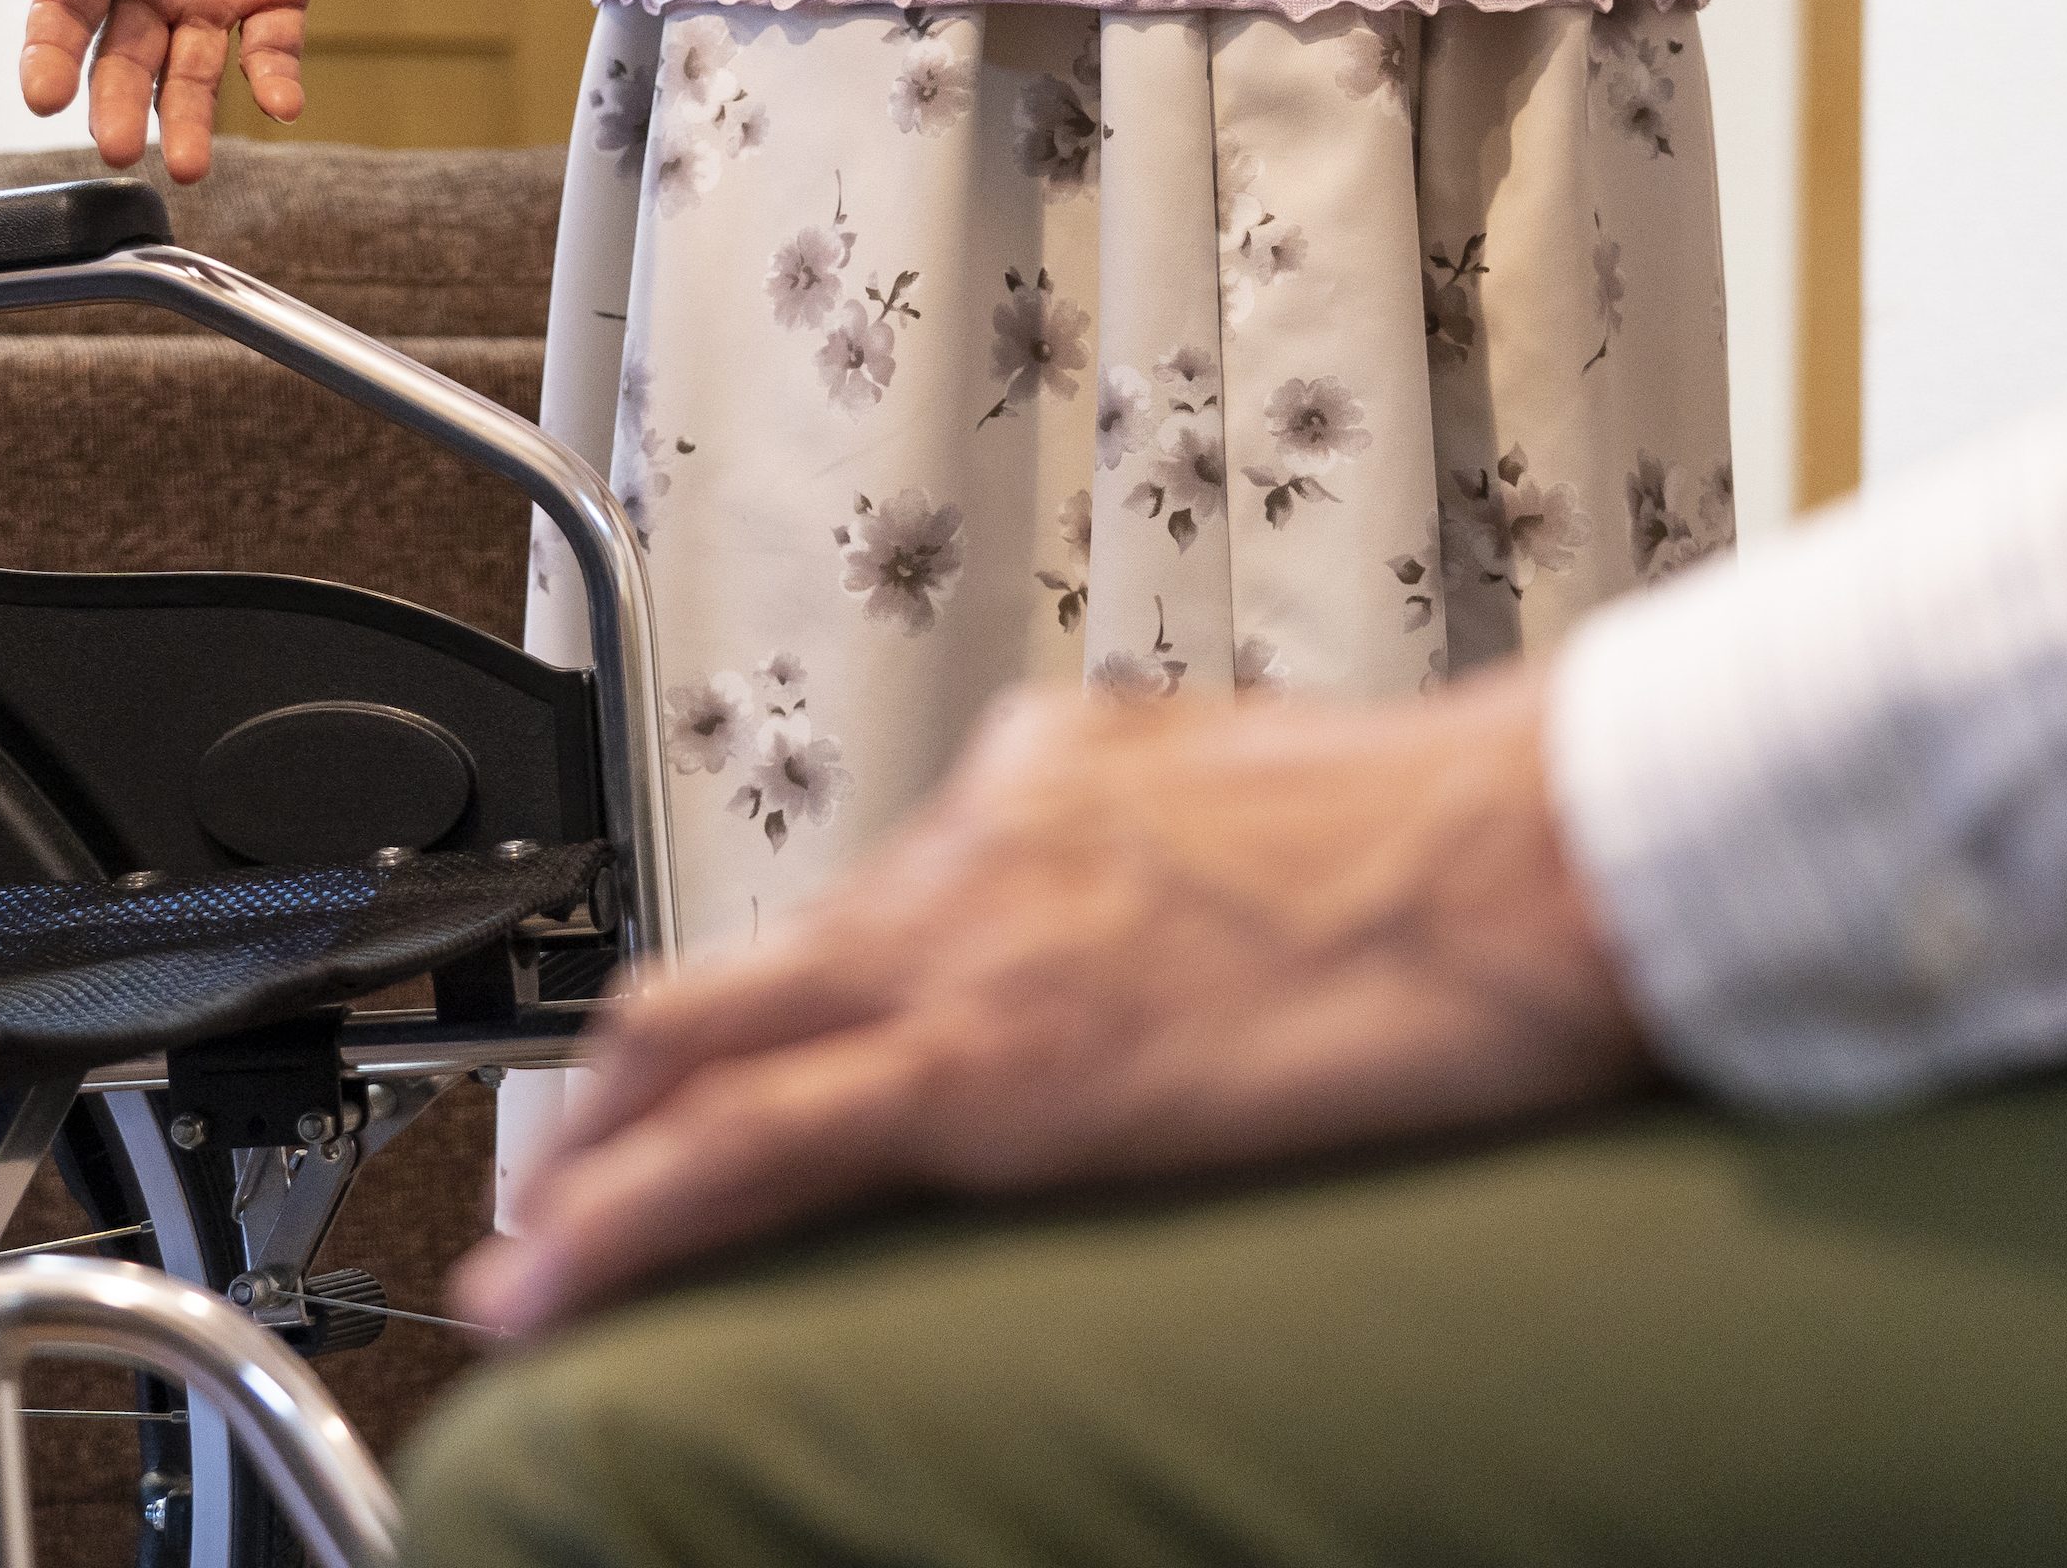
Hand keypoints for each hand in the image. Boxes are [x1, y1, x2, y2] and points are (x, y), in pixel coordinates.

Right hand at [14, 0, 358, 181]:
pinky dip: (274, 76)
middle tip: (119, 148)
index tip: (42, 98)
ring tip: (188, 167)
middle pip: (125, 56)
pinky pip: (272, 43)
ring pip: (192, 70)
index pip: (63, 7)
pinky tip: (280, 104)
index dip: (51, 53)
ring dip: (189, 118)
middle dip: (118, 103)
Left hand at [454, 657, 1648, 1334]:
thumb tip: (1175, 923)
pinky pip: (750, 1151)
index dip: (770, 1012)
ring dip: (593, 1162)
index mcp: (1043, 777)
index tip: (731, 1075)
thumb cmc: (1471, 842)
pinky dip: (625, 1222)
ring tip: (532, 1259)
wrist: (1534, 851)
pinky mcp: (988, 1067)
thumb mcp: (1282, 808)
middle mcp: (971, 840)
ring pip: (698, 1053)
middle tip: (570, 1177)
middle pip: (732, 968)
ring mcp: (964, 948)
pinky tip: (560, 1288)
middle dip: (621, 1086)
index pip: (859, 911)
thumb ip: (1184, 856)